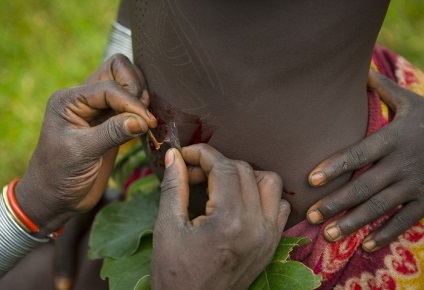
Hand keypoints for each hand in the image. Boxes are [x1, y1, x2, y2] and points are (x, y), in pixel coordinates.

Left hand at [15, 54, 156, 236]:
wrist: (56, 198)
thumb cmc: (60, 176)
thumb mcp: (83, 153)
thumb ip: (113, 133)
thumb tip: (143, 120)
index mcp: (70, 100)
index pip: (109, 87)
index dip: (131, 102)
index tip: (147, 123)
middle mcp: (84, 99)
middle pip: (118, 71)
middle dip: (135, 90)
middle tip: (144, 116)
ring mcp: (98, 109)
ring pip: (126, 84)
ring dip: (140, 99)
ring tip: (146, 122)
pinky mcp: (110, 123)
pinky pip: (130, 105)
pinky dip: (141, 111)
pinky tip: (145, 126)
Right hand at [151, 144, 289, 289]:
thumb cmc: (175, 274)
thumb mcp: (167, 228)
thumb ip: (173, 187)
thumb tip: (173, 155)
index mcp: (228, 221)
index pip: (223, 167)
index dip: (202, 154)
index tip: (185, 156)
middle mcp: (256, 226)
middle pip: (244, 170)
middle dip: (217, 164)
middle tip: (193, 174)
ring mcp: (268, 236)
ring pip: (270, 182)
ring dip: (244, 175)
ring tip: (220, 185)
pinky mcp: (272, 244)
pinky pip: (279, 206)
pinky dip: (262, 195)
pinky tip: (240, 202)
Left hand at [306, 69, 423, 251]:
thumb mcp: (411, 101)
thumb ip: (384, 89)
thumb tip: (360, 69)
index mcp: (393, 139)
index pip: (359, 154)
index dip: (335, 166)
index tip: (311, 179)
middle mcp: (402, 164)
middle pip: (364, 187)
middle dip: (336, 203)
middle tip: (311, 215)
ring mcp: (415, 185)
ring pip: (380, 208)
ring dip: (353, 223)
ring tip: (329, 234)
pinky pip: (404, 221)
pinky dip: (386, 234)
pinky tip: (365, 246)